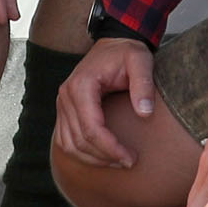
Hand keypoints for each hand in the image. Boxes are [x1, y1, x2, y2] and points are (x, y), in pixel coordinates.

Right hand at [55, 35, 158, 168]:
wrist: (113, 44)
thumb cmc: (127, 53)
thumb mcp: (141, 61)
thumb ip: (143, 84)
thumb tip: (145, 113)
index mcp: (82, 86)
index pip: (91, 128)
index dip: (110, 148)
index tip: (130, 158)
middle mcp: (66, 96)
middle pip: (79, 140)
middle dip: (104, 157)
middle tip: (129, 162)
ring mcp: (62, 104)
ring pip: (69, 144)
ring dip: (92, 159)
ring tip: (117, 161)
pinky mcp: (65, 110)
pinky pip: (66, 140)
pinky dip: (82, 153)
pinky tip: (103, 156)